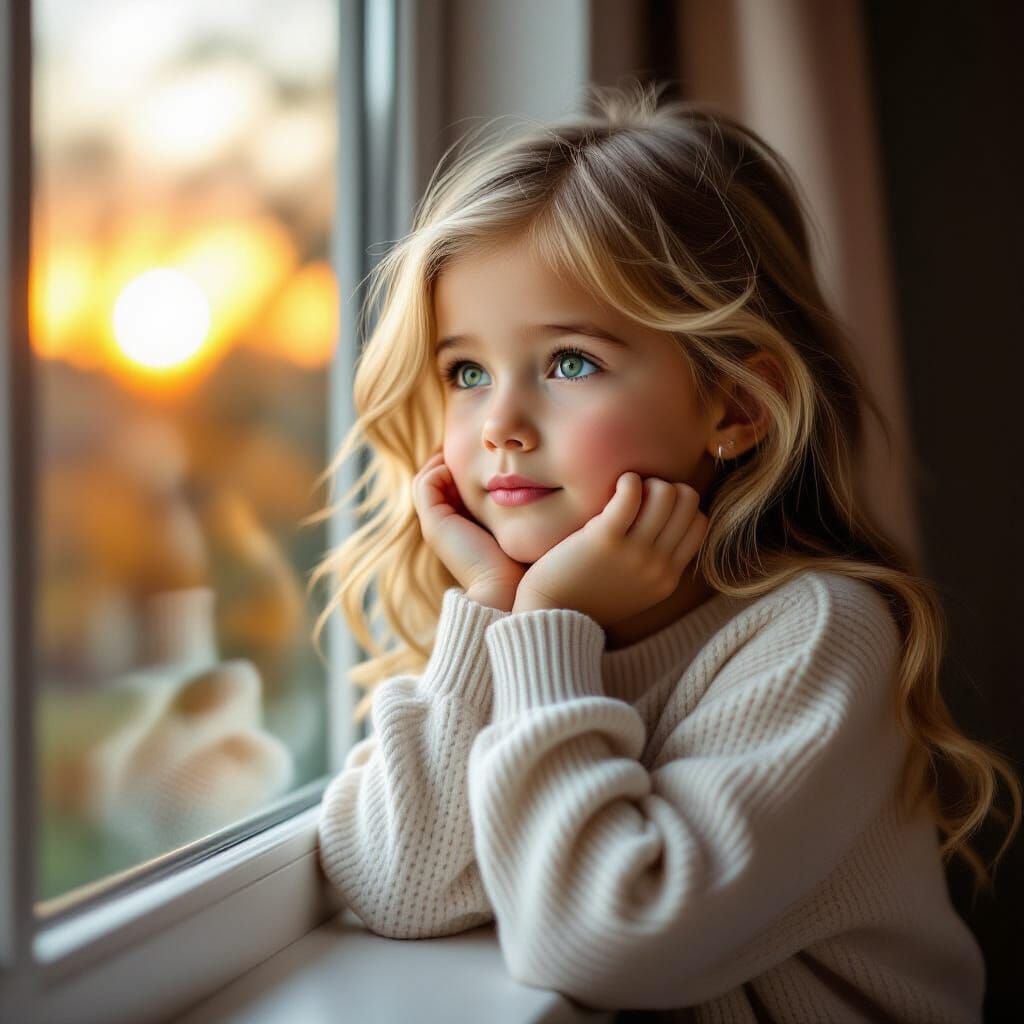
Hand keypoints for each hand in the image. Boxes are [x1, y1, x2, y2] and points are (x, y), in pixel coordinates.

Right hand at [412, 451, 525, 610]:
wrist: (507, 598)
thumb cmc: (529, 570)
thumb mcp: (535, 532)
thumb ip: (537, 511)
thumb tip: (559, 485)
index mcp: (470, 530)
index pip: (464, 488)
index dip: (478, 466)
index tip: (503, 448)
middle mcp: (449, 528)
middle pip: (445, 480)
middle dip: (463, 457)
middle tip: (486, 437)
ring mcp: (438, 526)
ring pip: (433, 478)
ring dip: (449, 456)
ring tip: (475, 439)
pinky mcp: (434, 525)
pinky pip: (426, 483)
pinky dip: (441, 465)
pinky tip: (470, 457)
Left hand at [512, 472, 707, 626]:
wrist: (551, 614)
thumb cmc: (586, 596)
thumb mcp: (635, 589)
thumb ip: (655, 564)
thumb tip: (664, 525)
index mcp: (668, 578)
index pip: (699, 524)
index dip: (681, 506)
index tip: (655, 506)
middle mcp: (658, 566)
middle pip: (688, 503)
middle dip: (667, 488)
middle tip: (641, 494)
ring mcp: (635, 553)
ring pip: (666, 494)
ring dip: (647, 482)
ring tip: (626, 489)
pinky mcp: (606, 539)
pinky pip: (632, 493)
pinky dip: (628, 481)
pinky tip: (617, 485)